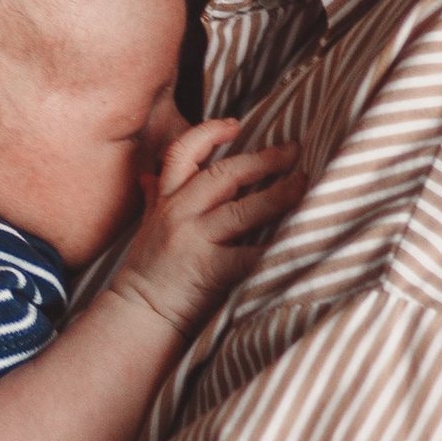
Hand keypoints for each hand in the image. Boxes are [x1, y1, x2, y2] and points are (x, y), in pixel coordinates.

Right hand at [109, 121, 299, 334]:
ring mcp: (193, 240)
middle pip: (223, 175)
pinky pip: (248, 255)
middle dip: (262, 161)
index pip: (183, 153)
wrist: (138, 315)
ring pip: (241, 209)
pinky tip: (297, 242)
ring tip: (303, 185)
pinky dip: (274, 249)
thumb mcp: (146, 227)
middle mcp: (179, 214)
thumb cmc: (149, 273)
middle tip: (293, 152)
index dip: (209, 133)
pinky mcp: (207, 269)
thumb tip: (149, 175)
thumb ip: (154, 199)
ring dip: (277, 195)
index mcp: (166, 201)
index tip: (235, 125)